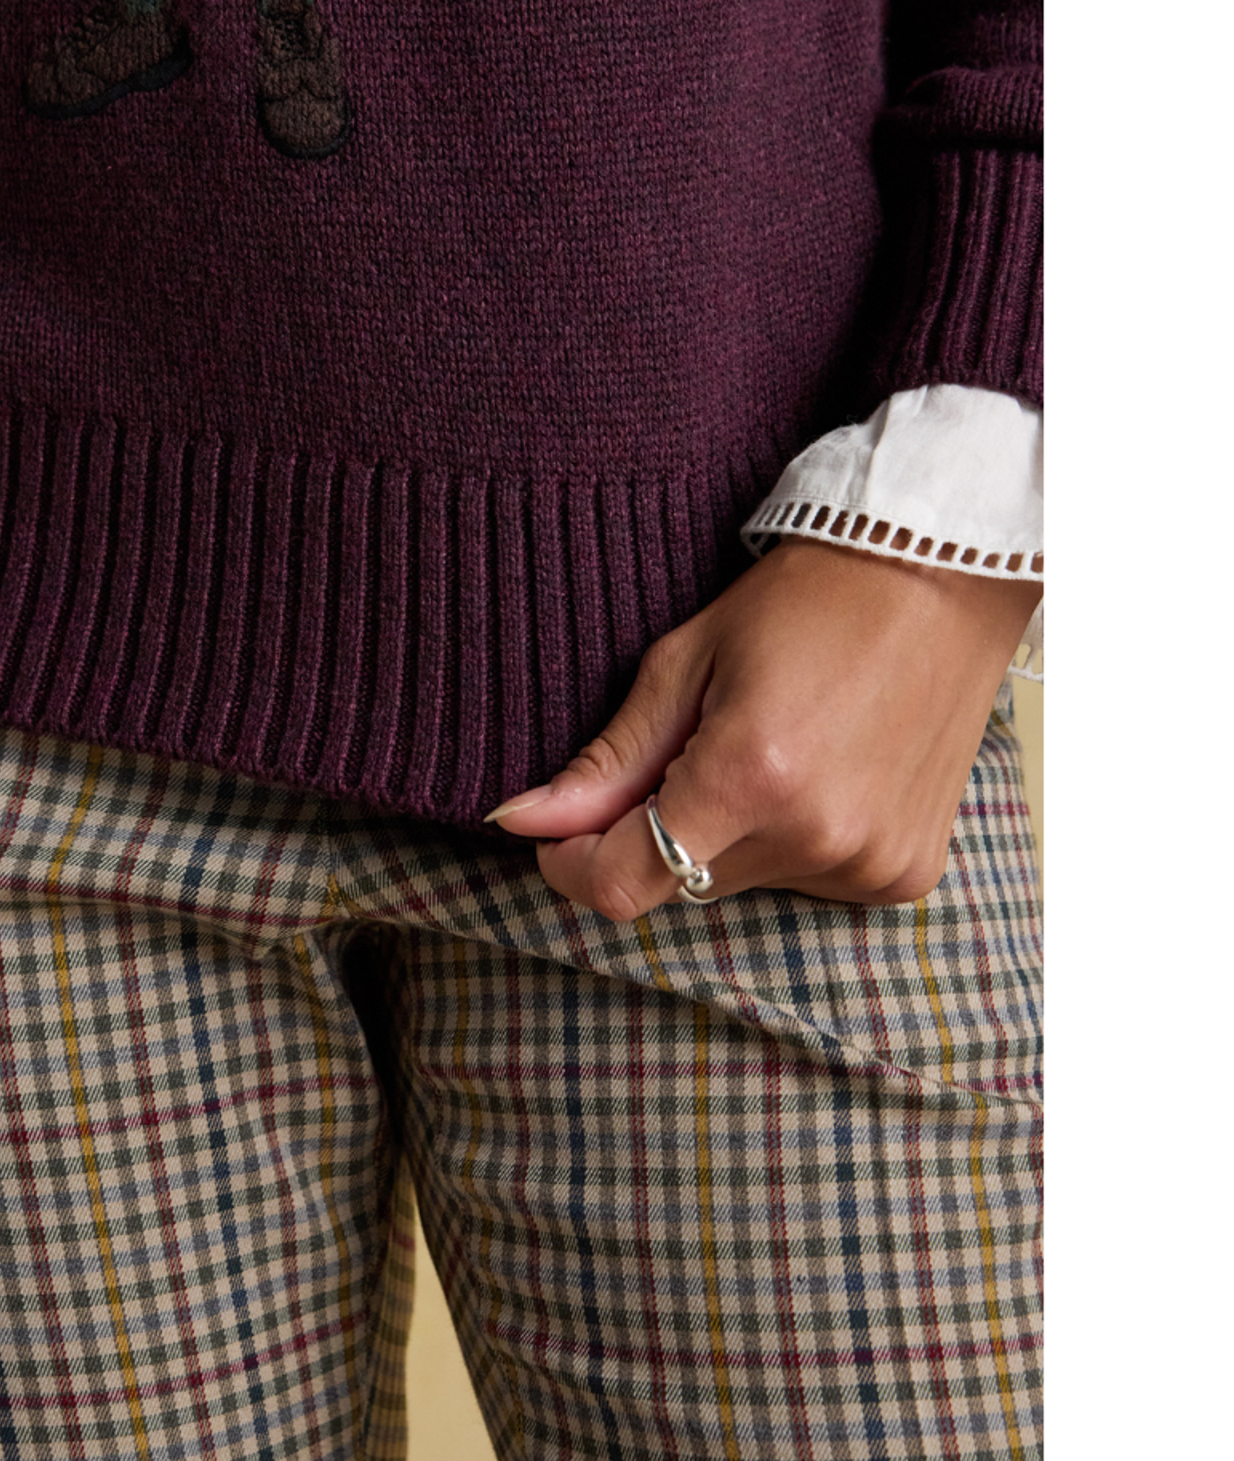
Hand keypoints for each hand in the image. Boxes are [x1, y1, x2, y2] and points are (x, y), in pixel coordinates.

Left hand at [486, 538, 1040, 915]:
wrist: (940, 577)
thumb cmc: (806, 602)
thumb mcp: (684, 662)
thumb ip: (607, 760)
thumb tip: (521, 819)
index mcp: (750, 778)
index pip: (624, 884)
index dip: (572, 866)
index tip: (557, 833)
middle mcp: (816, 836)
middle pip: (679, 882)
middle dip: (654, 831)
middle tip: (687, 746)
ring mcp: (869, 864)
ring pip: (740, 882)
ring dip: (726, 834)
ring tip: (770, 745)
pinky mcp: (904, 874)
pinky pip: (806, 880)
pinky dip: (788, 838)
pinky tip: (818, 769)